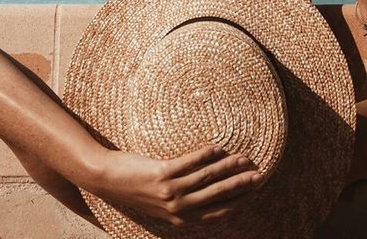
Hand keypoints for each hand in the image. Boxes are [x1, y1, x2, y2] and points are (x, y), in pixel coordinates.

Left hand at [87, 145, 262, 226]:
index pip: (216, 211)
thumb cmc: (133, 189)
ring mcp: (170, 191)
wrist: (106, 179)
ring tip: (244, 158)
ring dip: (228, 168)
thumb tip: (204, 191)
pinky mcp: (161, 173)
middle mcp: (177, 207)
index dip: (237, 201)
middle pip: (217, 195)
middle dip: (240, 185)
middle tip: (259, 175)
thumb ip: (181, 202)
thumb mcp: (159, 204)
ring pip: (206, 178)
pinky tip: (217, 148)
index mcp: (180, 217)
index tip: (254, 192)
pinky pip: (189, 163)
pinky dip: (205, 155)